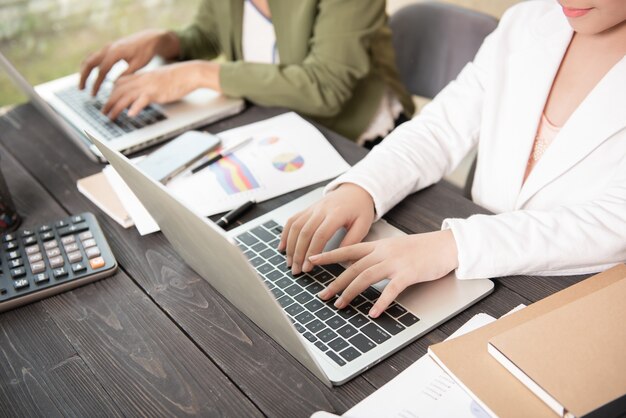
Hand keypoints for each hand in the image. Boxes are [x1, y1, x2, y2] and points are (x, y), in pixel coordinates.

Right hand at [79, 29, 179, 95]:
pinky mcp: (108, 48)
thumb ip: (126, 74)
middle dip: (84, 77)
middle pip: (89, 63)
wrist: (149, 39)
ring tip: (83, 85)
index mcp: (115, 52)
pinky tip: (89, 75)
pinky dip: (90, 66)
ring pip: (89, 59)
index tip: (94, 95)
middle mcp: (108, 48)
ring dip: (84, 71)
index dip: (96, 84)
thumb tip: (114, 85)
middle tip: (81, 90)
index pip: (101, 71)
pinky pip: (94, 57)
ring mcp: (107, 47)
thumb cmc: (146, 52)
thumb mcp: (138, 65)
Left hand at [101, 61, 220, 119]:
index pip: (120, 82)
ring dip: (115, 107)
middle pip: (118, 90)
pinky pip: (142, 100)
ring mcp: (148, 86)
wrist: (190, 73)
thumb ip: (150, 84)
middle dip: (109, 102)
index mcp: (142, 76)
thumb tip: (146, 94)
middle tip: (104, 112)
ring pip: (125, 96)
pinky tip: (131, 115)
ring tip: (110, 117)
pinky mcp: (156, 92)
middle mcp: (141, 80)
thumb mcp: (159, 79)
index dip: (111, 92)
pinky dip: (135, 108)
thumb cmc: (178, 77)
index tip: (108, 101)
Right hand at [278, 183, 375, 274]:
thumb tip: (342, 259)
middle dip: (298, 253)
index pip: (320, 234)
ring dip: (290, 246)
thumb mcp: (363, 224)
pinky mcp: (307, 209)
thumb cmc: (360, 209)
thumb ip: (352, 241)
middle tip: (297, 270)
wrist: (355, 190)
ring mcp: (312, 208)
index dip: (312, 251)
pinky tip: (283, 247)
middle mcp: (321, 209)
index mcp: (336, 213)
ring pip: (295, 227)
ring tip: (290, 263)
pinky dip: (285, 234)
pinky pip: (292, 220)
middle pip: (304, 232)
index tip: (308, 267)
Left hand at [311, 230, 458, 317]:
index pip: (348, 249)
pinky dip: (380, 302)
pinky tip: (372, 313)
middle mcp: (383, 252)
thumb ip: (376, 255)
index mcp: (378, 245)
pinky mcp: (409, 273)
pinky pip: (391, 289)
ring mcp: (395, 262)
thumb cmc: (421, 249)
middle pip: (353, 267)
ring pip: (366, 276)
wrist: (446, 246)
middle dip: (335, 282)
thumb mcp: (394, 248)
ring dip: (350, 292)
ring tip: (340, 305)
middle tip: (322, 295)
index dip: (328, 255)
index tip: (311, 259)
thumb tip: (357, 265)